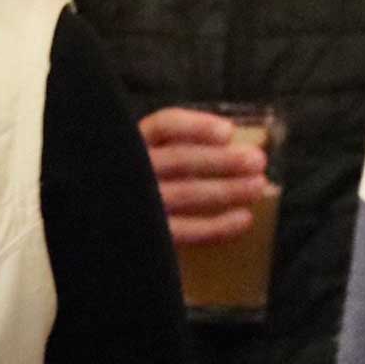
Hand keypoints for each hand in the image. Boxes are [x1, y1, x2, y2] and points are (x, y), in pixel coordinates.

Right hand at [138, 107, 273, 245]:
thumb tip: (228, 144)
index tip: (229, 132)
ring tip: (257, 186)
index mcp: (130, 146)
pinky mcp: (149, 236)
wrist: (107, 232)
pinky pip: (187, 230)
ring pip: (187, 192)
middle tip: (257, 161)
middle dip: (223, 159)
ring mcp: (139, 205)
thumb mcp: (147, 158)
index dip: (198, 127)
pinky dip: (218, 225)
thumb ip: (174, 149)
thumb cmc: (140, 187)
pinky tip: (244, 219)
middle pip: (180, 159)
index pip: (163, 127)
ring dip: (228, 189)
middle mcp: (131, 172)